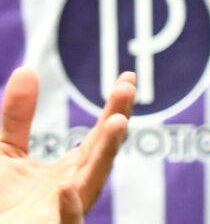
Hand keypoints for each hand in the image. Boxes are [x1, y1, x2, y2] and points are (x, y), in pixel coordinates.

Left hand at [0, 68, 133, 223]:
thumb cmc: (2, 204)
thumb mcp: (5, 153)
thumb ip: (17, 117)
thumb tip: (27, 70)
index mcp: (72, 171)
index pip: (101, 135)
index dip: (116, 106)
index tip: (127, 77)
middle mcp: (77, 190)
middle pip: (102, 153)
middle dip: (116, 119)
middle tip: (126, 89)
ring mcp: (67, 213)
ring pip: (92, 184)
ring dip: (106, 153)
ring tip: (117, 123)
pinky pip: (68, 223)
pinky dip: (70, 210)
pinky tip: (66, 189)